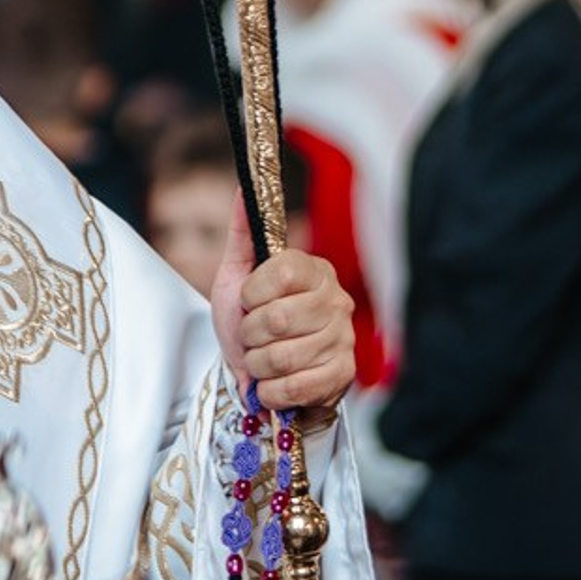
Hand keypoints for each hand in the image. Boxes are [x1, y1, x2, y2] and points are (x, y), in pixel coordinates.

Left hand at [209, 190, 356, 414]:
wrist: (261, 372)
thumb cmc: (251, 321)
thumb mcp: (237, 276)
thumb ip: (242, 234)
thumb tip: (243, 187)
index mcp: (313, 269)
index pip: (280, 273)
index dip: (251, 294)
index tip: (249, 301)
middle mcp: (336, 300)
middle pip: (277, 319)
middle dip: (249, 335)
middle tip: (253, 336)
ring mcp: (343, 339)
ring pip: (281, 357)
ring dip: (257, 365)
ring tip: (261, 360)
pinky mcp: (343, 376)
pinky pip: (295, 388)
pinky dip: (270, 392)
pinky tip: (272, 384)